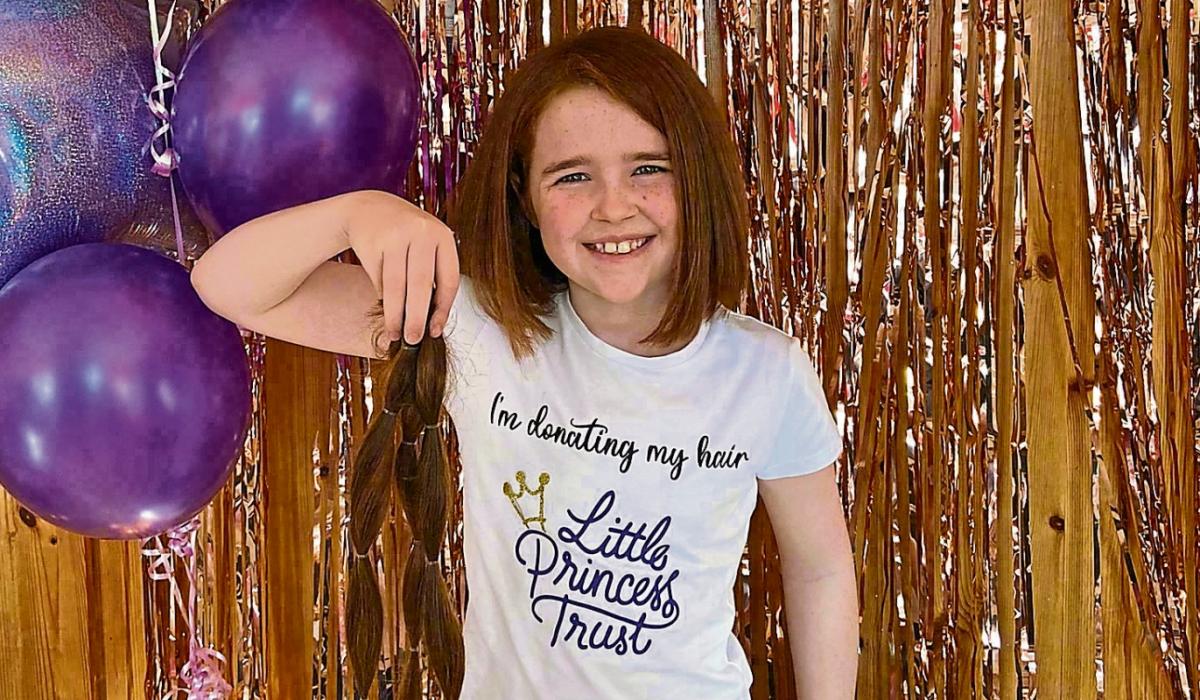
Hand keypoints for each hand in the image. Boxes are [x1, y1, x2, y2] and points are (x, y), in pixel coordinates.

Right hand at [343, 190, 459, 344]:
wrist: (370, 209)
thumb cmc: (406, 235)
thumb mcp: (427, 246)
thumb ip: (434, 275)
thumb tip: (433, 322)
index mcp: (443, 236)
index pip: (449, 280)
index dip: (442, 310)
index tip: (434, 331)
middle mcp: (422, 233)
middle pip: (421, 285)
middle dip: (417, 317)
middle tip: (413, 340)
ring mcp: (396, 236)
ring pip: (397, 286)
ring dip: (395, 315)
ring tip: (395, 333)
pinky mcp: (374, 243)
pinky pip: (380, 280)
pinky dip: (383, 297)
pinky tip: (385, 309)